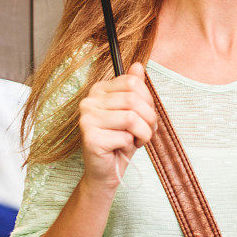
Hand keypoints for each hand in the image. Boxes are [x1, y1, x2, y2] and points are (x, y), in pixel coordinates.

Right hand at [78, 61, 158, 190]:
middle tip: (147, 130)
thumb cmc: (121, 140)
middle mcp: (89, 102)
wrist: (106, 171)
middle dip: (149, 118)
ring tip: (138, 139)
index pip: (132, 82)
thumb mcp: (133, 111)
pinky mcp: (90, 138)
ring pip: (131, 118)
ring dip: (143, 133)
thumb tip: (138, 65)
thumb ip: (134, 88)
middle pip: (133, 100)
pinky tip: (124, 148)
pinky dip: (131, 145)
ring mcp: (87, 120)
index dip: (148, 99)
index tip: (147, 113)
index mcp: (99, 90)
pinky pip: (124, 136)